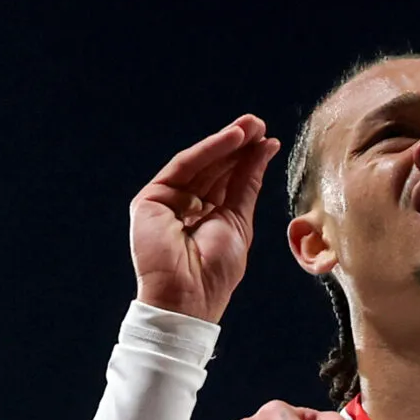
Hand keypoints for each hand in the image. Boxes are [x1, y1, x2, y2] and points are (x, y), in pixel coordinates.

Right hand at [130, 115, 280, 322]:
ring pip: (200, 164)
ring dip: (225, 142)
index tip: (269, 140)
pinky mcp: (151, 200)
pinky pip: (183, 168)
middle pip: (214, 168)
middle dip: (237, 146)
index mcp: (207, 216)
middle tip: (259, 124)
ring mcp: (166, 202)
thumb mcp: (239, 220)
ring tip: (251, 126)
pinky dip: (208, 151)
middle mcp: (185, 206)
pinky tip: (231, 138)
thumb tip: (263, 150)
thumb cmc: (216, 270)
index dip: (247, 159)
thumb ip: (246, 184)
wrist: (190, 296)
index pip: (228, 180)